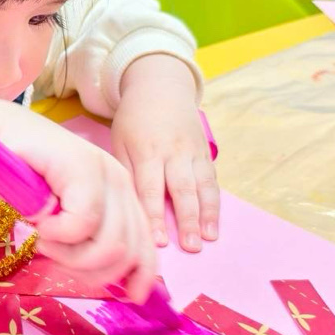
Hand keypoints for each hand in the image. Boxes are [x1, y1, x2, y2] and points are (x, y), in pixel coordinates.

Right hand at [0, 99, 157, 302]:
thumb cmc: (23, 182)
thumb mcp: (63, 218)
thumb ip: (90, 240)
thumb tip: (121, 282)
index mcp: (121, 196)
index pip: (146, 244)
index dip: (142, 275)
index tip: (130, 296)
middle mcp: (120, 182)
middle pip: (125, 252)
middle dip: (85, 270)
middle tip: (53, 256)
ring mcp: (104, 172)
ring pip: (107, 244)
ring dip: (67, 254)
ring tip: (41, 239)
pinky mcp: (84, 167)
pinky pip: (81, 224)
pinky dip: (56, 235)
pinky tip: (38, 223)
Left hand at [110, 55, 219, 252]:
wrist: (161, 87)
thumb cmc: (134, 120)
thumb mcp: (120, 141)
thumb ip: (126, 172)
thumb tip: (127, 209)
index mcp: (146, 151)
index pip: (150, 189)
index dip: (154, 216)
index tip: (157, 241)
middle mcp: (173, 152)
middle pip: (181, 190)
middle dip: (186, 220)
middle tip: (190, 247)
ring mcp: (192, 152)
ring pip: (202, 186)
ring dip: (207, 214)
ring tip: (208, 238)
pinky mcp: (205, 151)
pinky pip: (212, 180)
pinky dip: (215, 202)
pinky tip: (214, 223)